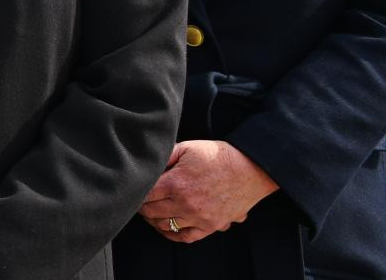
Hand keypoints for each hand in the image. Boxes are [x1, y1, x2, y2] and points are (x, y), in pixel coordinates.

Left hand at [139, 139, 278, 242]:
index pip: (143, 195)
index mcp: (176, 184)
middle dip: (141, 206)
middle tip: (139, 199)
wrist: (251, 169)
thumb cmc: (218, 156)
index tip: (134, 188)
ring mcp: (199, 218)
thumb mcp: (186, 148)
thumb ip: (163, 157)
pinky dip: (172, 234)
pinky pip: (186, 237)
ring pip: (164, 226)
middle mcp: (185, 204)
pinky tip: (167, 226)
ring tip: (151, 211)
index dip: (136, 191)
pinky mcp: (211, 226)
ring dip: (154, 220)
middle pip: (150, 212)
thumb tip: (145, 165)